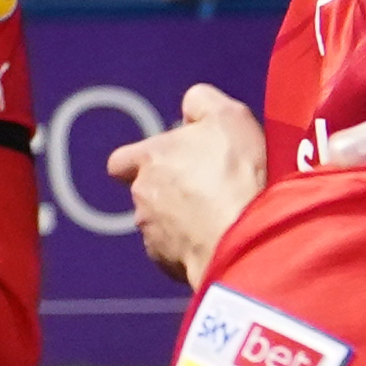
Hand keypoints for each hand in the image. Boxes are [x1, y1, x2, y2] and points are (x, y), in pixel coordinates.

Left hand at [113, 84, 268, 282]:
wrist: (243, 233)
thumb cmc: (235, 172)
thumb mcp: (227, 116)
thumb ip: (202, 101)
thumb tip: (191, 103)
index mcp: (149, 159)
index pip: (122, 160)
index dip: (142, 160)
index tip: (169, 161)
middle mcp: (141, 197)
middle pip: (146, 193)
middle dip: (169, 193)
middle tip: (206, 190)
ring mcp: (152, 234)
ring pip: (160, 225)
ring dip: (181, 222)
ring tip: (219, 218)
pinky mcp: (168, 264)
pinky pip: (175, 254)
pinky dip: (191, 248)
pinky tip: (219, 241)